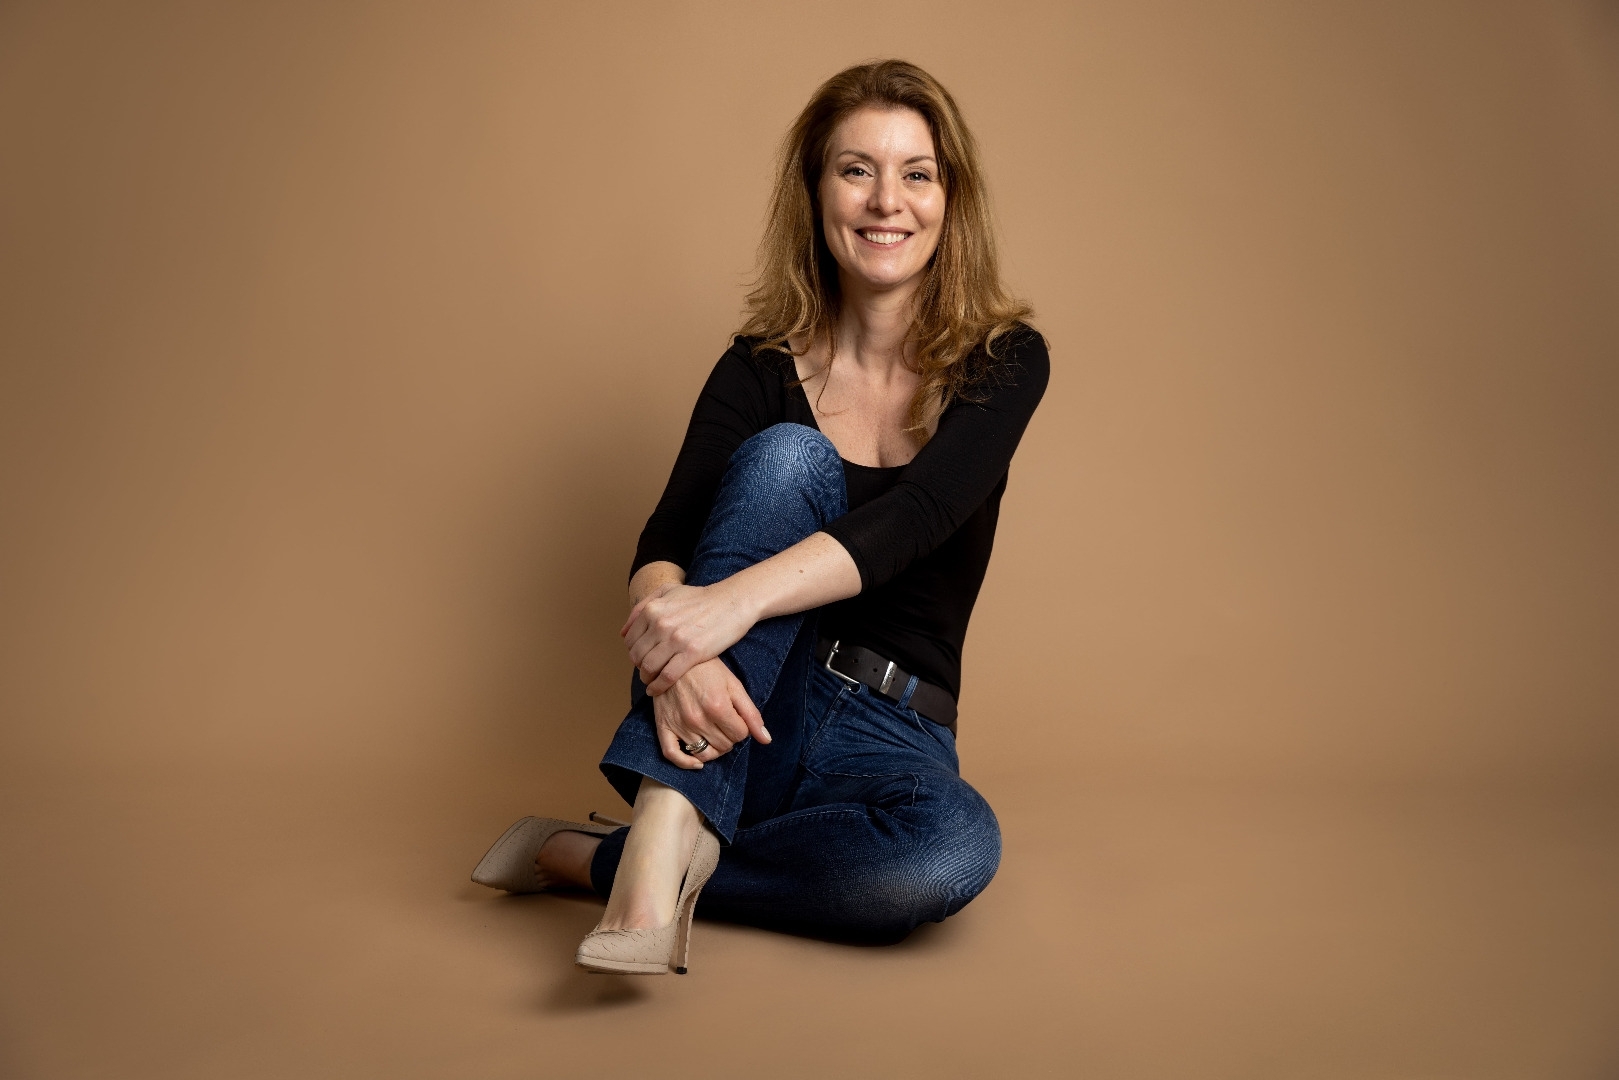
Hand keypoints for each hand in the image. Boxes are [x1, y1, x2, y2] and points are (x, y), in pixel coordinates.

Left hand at [622, 581, 756, 694]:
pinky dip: (657, 686)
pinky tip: (656, 689)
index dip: (633, 652)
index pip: (630, 640)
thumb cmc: (702, 598)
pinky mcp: (692, 653)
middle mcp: (660, 624)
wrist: (733, 602)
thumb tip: (623, 633)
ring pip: (649, 667)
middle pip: (637, 656)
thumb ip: (642, 607)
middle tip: (646, 672)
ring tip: (650, 681)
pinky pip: (667, 676)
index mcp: (653, 609)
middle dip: (639, 666)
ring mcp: (676, 639)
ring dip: (646, 678)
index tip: (641, 658)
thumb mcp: (668, 591)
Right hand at [652, 657, 769, 768]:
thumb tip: (766, 739)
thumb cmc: (707, 669)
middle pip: (724, 746)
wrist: (674, 657)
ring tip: (714, 736)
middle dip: (729, 737)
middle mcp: (698, 719)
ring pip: (704, 753)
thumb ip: (751, 713)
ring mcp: (679, 724)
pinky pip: (673, 755)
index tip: (736, 718)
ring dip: (713, 748)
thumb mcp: (734, 685)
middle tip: (725, 724)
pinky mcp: (663, 726)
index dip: (742, 728)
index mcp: (718, 707)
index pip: (740, 735)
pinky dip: (686, 763)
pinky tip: (697, 761)